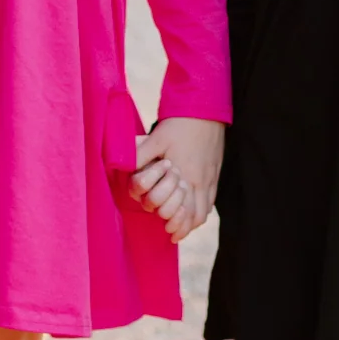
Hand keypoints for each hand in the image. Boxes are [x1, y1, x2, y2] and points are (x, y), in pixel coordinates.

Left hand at [130, 116, 225, 242]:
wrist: (205, 109)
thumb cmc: (179, 124)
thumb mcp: (156, 138)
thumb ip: (139, 154)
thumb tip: (123, 166)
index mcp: (183, 175)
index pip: (181, 211)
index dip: (173, 224)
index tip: (167, 231)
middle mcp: (198, 181)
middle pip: (194, 216)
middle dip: (183, 227)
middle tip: (171, 230)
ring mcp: (209, 178)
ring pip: (204, 210)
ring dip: (193, 221)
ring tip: (183, 226)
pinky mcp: (215, 173)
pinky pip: (211, 200)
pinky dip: (202, 210)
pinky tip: (194, 210)